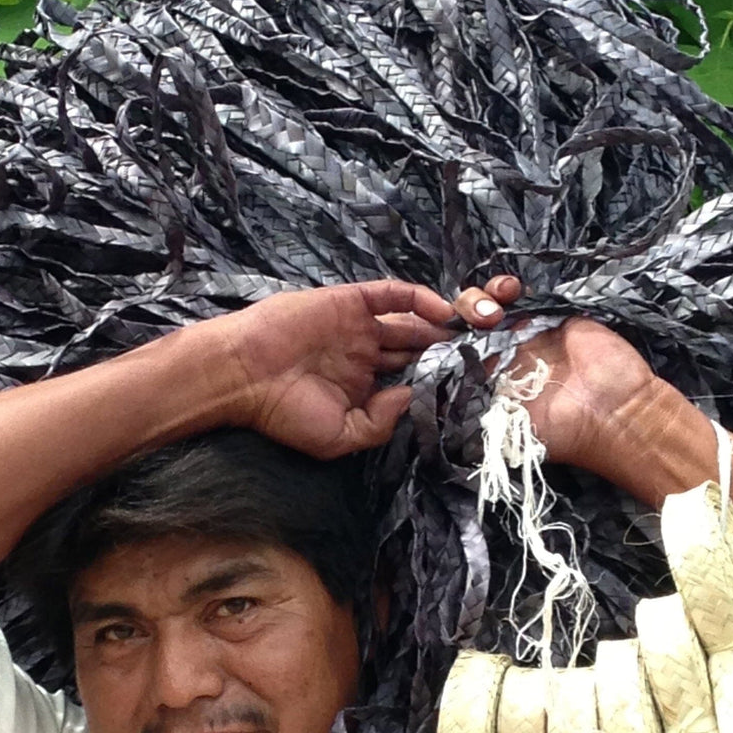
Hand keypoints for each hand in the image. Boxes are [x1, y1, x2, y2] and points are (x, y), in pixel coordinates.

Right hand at [205, 279, 509, 459]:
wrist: (241, 375)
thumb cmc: (282, 413)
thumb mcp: (339, 437)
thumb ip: (381, 422)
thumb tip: (415, 398)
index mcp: (365, 390)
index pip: (412, 381)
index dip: (442, 381)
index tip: (475, 384)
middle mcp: (366, 356)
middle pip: (420, 348)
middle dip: (454, 350)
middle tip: (491, 351)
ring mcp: (359, 328)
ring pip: (414, 321)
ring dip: (447, 325)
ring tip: (481, 329)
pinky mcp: (350, 302)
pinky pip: (392, 295)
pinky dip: (420, 300)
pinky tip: (445, 312)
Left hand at [452, 294, 678, 484]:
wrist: (611, 410)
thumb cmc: (560, 431)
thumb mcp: (503, 434)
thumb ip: (468, 418)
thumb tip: (431, 407)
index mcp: (482, 387)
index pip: (448, 360)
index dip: (437, 346)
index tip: (437, 341)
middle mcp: (496, 359)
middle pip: (458, 329)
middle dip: (455, 321)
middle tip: (475, 327)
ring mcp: (519, 334)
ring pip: (480, 306)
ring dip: (476, 301)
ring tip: (491, 311)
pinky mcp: (543, 313)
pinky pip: (514, 293)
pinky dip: (503, 287)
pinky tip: (508, 291)